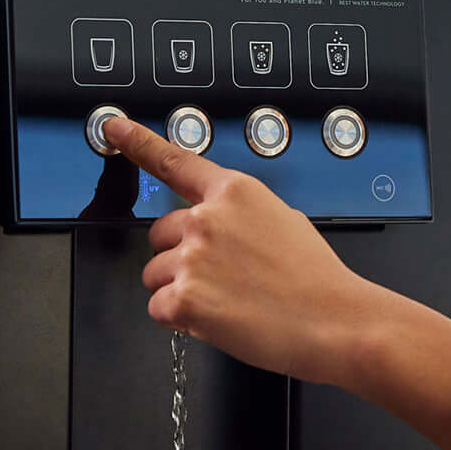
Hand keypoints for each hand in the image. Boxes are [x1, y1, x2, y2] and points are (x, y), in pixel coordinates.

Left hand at [100, 114, 450, 449]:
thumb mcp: (284, 221)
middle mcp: (208, 218)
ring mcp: (193, 257)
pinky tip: (218, 318)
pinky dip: (181, 319)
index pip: (174, 161)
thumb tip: (221, 228)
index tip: (113, 127)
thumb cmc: (318, 280)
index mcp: (235, 192)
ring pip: (155, 274)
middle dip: (180, 257)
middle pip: (159, 234)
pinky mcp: (185, 297)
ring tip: (227, 301)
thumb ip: (240, 215)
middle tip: (222, 278)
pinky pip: (159, 308)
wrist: (337, 322)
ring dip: (181, 290)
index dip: (136, 141)